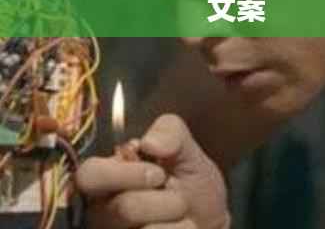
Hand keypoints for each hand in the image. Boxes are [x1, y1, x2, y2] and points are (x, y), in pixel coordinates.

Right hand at [75, 114, 230, 228]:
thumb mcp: (187, 150)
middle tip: (176, 198)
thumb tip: (148, 142)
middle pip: (121, 208)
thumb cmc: (191, 185)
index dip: (122, 174)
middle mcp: (102, 210)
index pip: (88, 174)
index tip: (158, 174)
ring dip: (175, 220)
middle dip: (157, 202)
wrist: (210, 224)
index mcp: (108, 175)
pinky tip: (180, 228)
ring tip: (181, 214)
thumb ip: (170, 132)